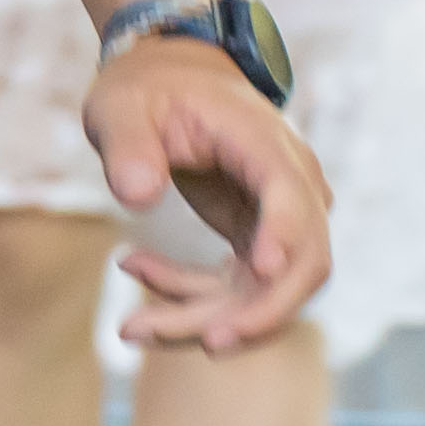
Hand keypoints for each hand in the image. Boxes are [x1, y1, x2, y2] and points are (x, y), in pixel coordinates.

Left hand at [84, 35, 328, 353]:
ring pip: (269, 291)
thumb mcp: (121, 105)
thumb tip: (137, 196)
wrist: (167, 81)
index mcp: (264, 142)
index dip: (283, 234)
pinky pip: (239, 290)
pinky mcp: (256, 241)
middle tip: (204, 343)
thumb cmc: (146, 89)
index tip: (262, 267)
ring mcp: (279, 217)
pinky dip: (191, 299)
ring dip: (209, 319)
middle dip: (259, 312)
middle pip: (303, 262)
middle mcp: (289, 184)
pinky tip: (133, 269)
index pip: (291, 195)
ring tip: (131, 329)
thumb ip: (129, 146)